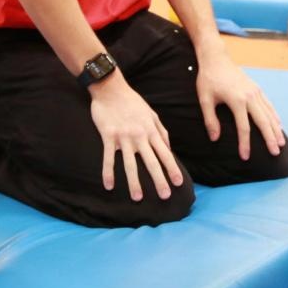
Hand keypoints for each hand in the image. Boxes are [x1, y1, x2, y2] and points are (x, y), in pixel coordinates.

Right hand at [88, 76, 183, 200]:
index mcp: (151, 131)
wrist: (111, 89)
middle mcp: (139, 136)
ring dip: (134, 182)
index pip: (165, 153)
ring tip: (138, 198)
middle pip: (151, 162)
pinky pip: (108, 158)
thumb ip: (161, 131)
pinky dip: (108, 172)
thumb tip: (169, 148)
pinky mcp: (108, 136)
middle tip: (165, 196)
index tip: (179, 183)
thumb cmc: (132, 102)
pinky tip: (109, 186)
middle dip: (159, 180)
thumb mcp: (152, 114)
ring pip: (130, 164)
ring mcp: (124, 137)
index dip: (172, 169)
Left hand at [195, 54, 284, 161]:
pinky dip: (274, 116)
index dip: (245, 144)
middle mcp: (250, 96)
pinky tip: (278, 125)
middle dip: (269, 138)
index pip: (243, 127)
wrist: (217, 58)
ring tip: (281, 143)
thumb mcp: (205, 99)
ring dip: (275, 129)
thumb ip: (210, 120)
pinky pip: (269, 105)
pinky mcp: (256, 88)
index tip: (245, 157)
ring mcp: (255, 91)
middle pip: (263, 122)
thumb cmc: (209, 79)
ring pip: (269, 113)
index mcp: (237, 100)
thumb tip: (215, 138)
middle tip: (275, 153)